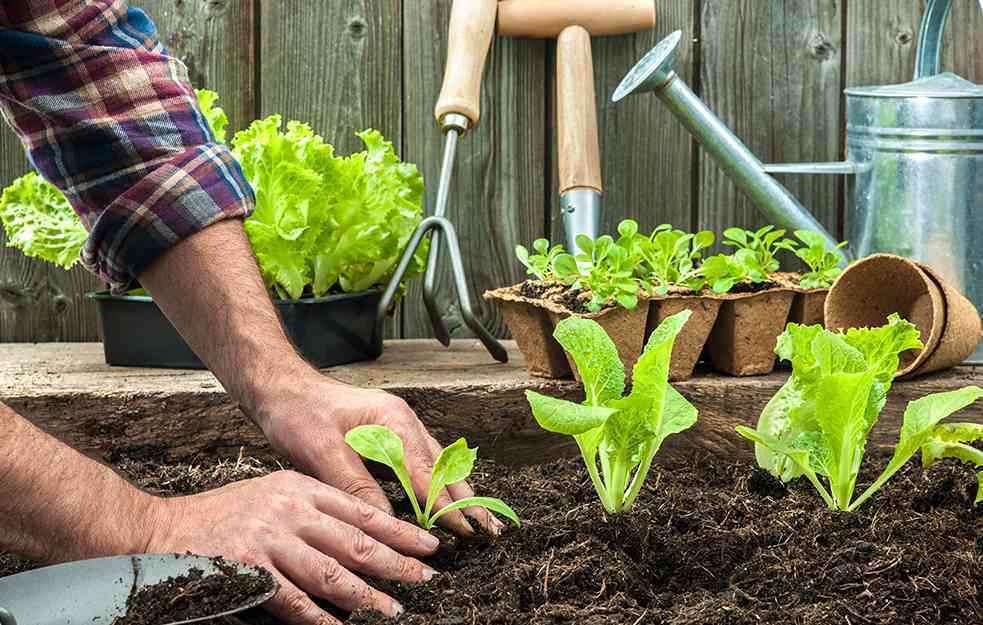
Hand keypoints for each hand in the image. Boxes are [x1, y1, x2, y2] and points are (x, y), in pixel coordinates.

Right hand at [145, 470, 438, 624]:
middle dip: (396, 562)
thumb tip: (361, 537)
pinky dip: (320, 618)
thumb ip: (314, 510)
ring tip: (395, 609)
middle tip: (427, 578)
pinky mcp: (249, 570)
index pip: (361, 510)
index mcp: (301, 488)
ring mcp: (270, 540)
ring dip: (367, 595)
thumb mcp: (274, 494)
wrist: (163, 528)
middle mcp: (290, 510)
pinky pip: (293, 601)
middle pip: (355, 541)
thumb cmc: (224, 514)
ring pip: (331, 572)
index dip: (399, 530)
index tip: (428, 545)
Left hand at [254, 369, 502, 536]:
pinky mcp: (389, 435)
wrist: (280, 387)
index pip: (427, 472)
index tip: (465, 531)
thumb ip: (356, 486)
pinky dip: (438, 484)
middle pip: (444, 466)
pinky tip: (446, 500)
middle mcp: (403, 421)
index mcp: (393, 420)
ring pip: (438, 464)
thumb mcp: (322, 452)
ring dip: (457, 493)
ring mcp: (399, 426)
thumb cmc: (298, 413)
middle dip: (467, 499)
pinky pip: (423, 462)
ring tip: (479, 520)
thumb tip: (386, 522)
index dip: (446, 505)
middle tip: (490, 530)